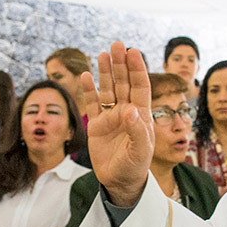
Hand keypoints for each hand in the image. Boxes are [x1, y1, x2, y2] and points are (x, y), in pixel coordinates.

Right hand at [82, 42, 153, 207]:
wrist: (120, 182)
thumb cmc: (135, 166)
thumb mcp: (140, 150)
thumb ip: (136, 130)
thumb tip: (129, 110)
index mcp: (141, 115)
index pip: (140, 87)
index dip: (137, 69)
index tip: (133, 52)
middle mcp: (126, 112)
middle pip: (123, 83)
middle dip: (120, 64)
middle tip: (117, 44)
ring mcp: (111, 117)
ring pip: (108, 89)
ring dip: (106, 72)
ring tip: (103, 53)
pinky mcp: (96, 125)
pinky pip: (92, 104)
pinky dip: (89, 90)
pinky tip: (86, 76)